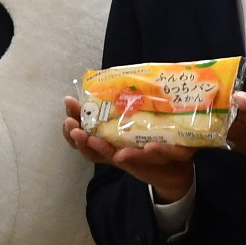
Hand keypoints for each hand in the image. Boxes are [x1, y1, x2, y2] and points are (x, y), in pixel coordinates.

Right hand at [63, 97, 194, 201]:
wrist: (178, 168)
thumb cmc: (154, 141)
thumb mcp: (138, 118)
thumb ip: (127, 103)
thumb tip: (117, 76)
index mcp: (108, 139)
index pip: (83, 131)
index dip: (73, 119)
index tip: (68, 102)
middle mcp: (114, 152)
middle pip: (89, 148)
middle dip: (77, 137)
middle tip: (71, 125)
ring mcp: (129, 161)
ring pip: (109, 157)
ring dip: (98, 148)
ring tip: (90, 139)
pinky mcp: (150, 166)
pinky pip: (143, 161)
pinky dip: (137, 155)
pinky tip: (130, 150)